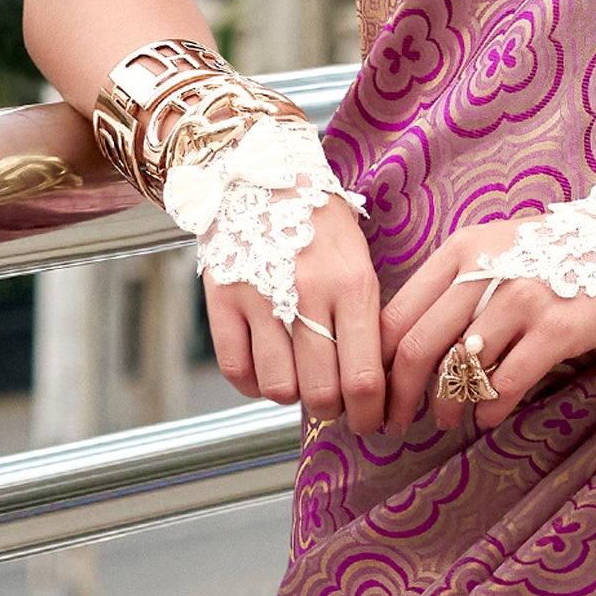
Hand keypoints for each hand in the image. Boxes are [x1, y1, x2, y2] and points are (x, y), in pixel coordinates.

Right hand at [202, 194, 386, 433]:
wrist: (262, 173)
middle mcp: (307, 293)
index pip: (365, 378)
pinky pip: (236, 371)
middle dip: (332, 410)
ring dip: (291, 395)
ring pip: (278, 388)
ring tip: (298, 375)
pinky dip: (253, 384)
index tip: (369, 421)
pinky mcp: (221, 298)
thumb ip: (367, 324)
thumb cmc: (320, 226)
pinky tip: (266, 367)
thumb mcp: (360, 264)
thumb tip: (374, 390)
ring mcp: (259, 296)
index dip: (369, 415)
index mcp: (353, 285)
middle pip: (321, 392)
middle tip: (333, 403)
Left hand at [377, 218, 595, 437]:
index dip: (378, 362)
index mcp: (460, 252)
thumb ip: (454, 286)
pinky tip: (487, 417)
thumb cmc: (553, 254)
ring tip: (444, 419)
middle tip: (396, 421)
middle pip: (419, 346)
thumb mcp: (494, 250)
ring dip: (446, 404)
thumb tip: (408, 343)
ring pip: (460, 368)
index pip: (398, 313)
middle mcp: (484, 272)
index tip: (374, 391)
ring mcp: (521, 300)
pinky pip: (508, 381)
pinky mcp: (557, 329)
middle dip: (399, 395)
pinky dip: (491, 407)